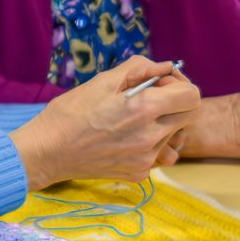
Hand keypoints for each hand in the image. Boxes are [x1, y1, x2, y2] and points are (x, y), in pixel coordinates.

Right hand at [10, 56, 200, 188]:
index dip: (178, 84)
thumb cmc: (69, 113)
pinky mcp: (139, 173)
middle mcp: (151, 137)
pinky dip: (147, 143)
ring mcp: (146, 159)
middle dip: (174, 102)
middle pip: (189, 115)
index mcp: (143, 109)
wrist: (47, 152)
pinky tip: (122, 138)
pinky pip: (157, 154)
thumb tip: (164, 67)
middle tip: (146, 99)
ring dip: (160, 123)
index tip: (158, 84)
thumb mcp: (101, 81)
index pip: (192, 96)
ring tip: (130, 120)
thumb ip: (138, 69)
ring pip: (173, 134)